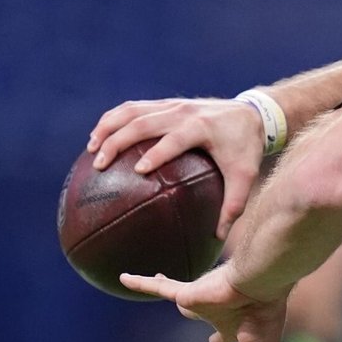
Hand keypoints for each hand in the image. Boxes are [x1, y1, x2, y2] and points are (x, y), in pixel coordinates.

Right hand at [88, 97, 264, 238]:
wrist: (251, 112)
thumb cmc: (246, 148)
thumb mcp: (245, 175)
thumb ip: (233, 205)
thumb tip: (218, 238)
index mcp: (201, 127)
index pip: (174, 139)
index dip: (156, 153)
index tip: (138, 170)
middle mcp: (183, 112)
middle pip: (143, 122)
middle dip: (118, 140)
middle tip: (100, 163)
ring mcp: (172, 104)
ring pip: (132, 111)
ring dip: (108, 127)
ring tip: (91, 148)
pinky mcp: (165, 103)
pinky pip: (133, 108)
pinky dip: (113, 119)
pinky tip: (99, 137)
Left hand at [121, 266, 287, 341]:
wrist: (259, 284)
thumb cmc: (265, 316)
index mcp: (235, 325)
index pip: (224, 332)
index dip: (220, 339)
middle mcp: (216, 311)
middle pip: (199, 314)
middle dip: (196, 313)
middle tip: (192, 312)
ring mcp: (200, 300)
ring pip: (180, 298)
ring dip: (171, 289)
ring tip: (159, 282)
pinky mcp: (187, 293)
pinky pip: (158, 288)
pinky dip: (141, 284)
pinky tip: (122, 279)